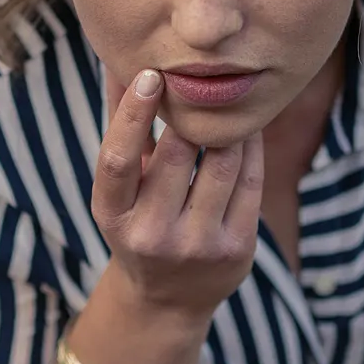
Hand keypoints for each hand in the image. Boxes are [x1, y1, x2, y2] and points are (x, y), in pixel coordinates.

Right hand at [93, 67, 263, 324]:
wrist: (166, 300)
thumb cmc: (138, 223)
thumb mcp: (119, 189)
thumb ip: (121, 130)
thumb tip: (120, 63)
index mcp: (112, 216)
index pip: (117, 160)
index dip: (131, 114)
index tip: (149, 73)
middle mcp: (151, 234)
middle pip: (178, 152)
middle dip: (192, 110)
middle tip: (200, 78)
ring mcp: (197, 245)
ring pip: (223, 162)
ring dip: (229, 123)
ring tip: (228, 98)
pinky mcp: (236, 249)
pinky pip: (251, 181)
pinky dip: (251, 147)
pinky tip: (248, 128)